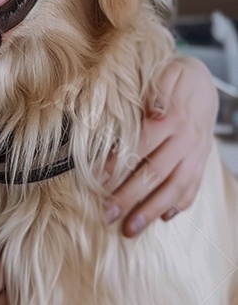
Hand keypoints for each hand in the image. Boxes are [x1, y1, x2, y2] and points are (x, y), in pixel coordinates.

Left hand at [103, 57, 217, 237]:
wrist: (205, 84)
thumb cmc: (173, 80)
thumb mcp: (164, 75)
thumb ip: (156, 93)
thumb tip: (152, 110)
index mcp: (173, 117)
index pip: (143, 143)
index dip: (121, 161)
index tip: (99, 179)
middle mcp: (187, 139)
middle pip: (156, 172)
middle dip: (131, 197)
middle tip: (107, 214)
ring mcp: (196, 154)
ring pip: (175, 188)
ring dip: (152, 211)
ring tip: (130, 229)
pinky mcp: (201, 163)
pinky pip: (192, 189)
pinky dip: (178, 205)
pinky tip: (163, 218)